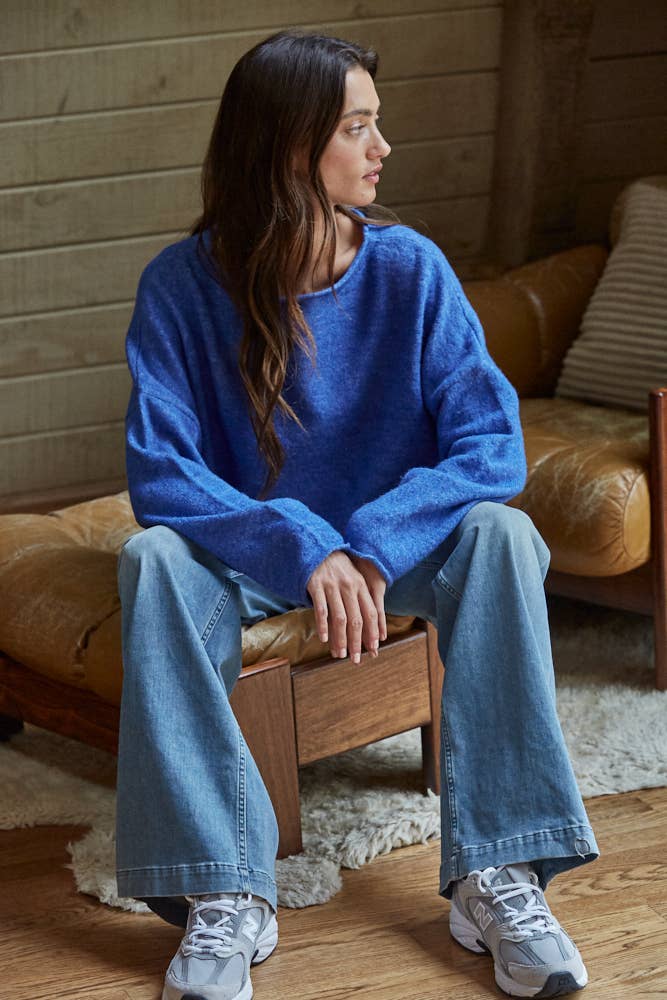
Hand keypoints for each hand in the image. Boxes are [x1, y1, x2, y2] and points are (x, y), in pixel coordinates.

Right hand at [306, 549, 380, 663]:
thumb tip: (365, 628)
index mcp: (361, 586)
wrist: (317, 547)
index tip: (372, 650)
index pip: (371, 614)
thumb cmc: (337, 568)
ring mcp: (332, 585)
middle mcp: (349, 586)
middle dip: (357, 642)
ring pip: (340, 618)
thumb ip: (360, 600)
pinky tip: (323, 638)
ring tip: (339, 654)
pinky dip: (323, 625)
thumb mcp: (353, 579)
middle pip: (356, 619)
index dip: (372, 633)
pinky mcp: (316, 584)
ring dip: (340, 639)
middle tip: (355, 660)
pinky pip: (321, 609)